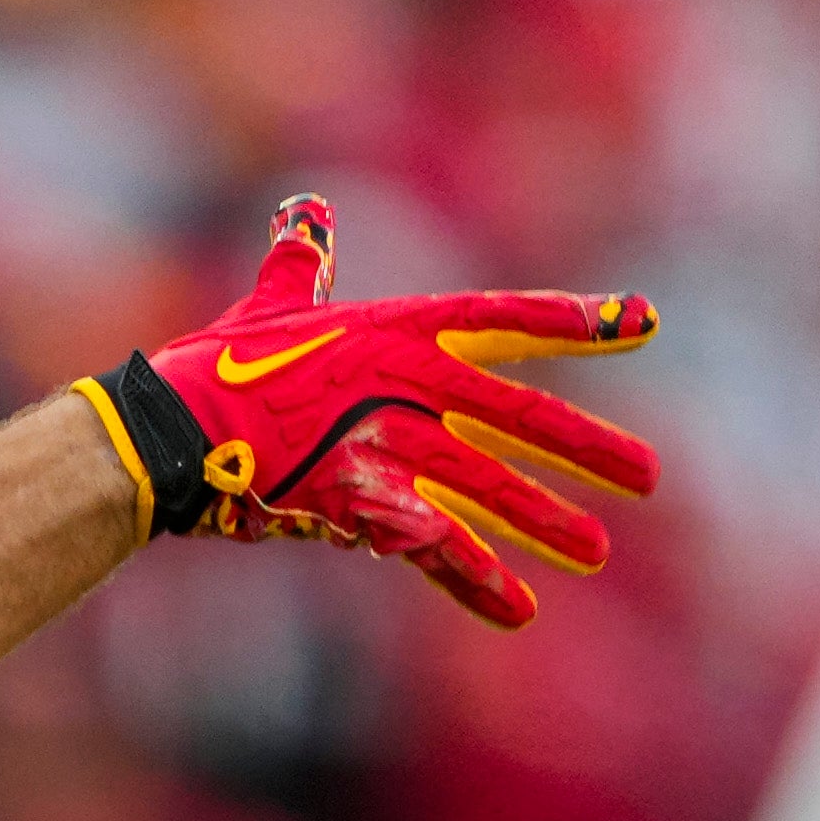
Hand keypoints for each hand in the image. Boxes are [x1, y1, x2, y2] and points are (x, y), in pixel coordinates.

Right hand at [78, 196, 657, 626]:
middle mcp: (406, 383)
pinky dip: (474, 579)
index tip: (641, 320)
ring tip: (596, 551)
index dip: (575, 319)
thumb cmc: (216, 370)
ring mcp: (388, 445)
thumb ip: (302, 262)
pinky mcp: (364, 504)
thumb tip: (309, 210)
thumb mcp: (268, 307)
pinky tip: (517, 610)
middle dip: (585, 445)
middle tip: (649, 476)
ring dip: (545, 520)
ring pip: (489, 487)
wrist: (170, 434)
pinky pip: (433, 548)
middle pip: (517, 414)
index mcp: (396, 328)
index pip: (504, 317)